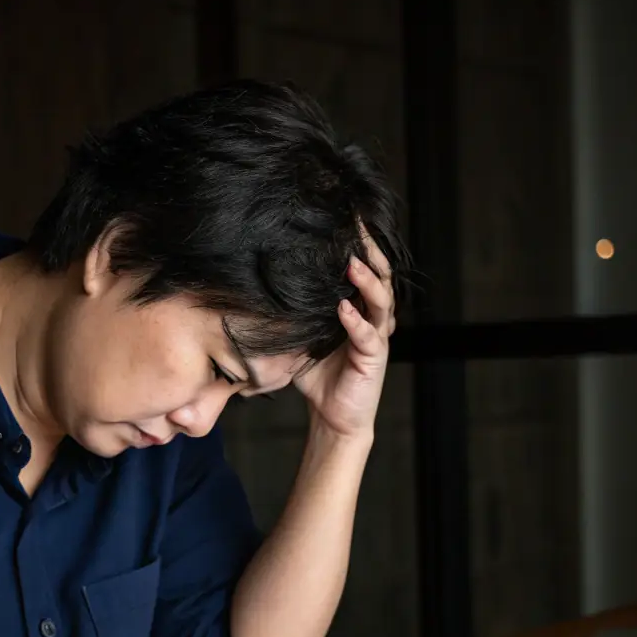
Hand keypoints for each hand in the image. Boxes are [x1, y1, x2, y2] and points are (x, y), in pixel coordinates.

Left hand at [292, 228, 395, 439]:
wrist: (332, 417)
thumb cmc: (318, 376)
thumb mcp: (302, 337)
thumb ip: (293, 314)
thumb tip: (255, 289)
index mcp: (360, 308)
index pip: (366, 269)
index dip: (361, 245)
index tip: (348, 219)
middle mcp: (374, 318)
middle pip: (381, 276)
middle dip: (371, 252)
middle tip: (358, 228)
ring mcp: (377, 337)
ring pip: (382, 302)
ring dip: (367, 282)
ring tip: (353, 264)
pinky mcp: (373, 359)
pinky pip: (367, 336)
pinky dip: (356, 320)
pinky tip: (344, 308)